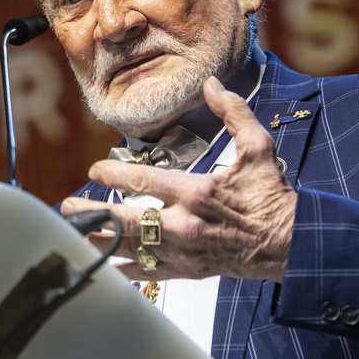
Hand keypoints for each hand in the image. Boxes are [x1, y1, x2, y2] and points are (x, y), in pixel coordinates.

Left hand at [60, 76, 296, 282]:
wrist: (290, 244)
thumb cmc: (271, 198)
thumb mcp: (258, 149)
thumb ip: (233, 114)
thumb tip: (212, 85)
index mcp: (198, 193)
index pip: (144, 182)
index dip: (114, 174)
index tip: (95, 169)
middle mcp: (184, 224)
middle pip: (126, 220)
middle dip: (92, 213)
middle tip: (68, 206)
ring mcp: (182, 251)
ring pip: (128, 248)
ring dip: (98, 239)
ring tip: (72, 232)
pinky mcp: (185, 270)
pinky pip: (145, 273)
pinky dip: (120, 268)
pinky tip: (100, 263)